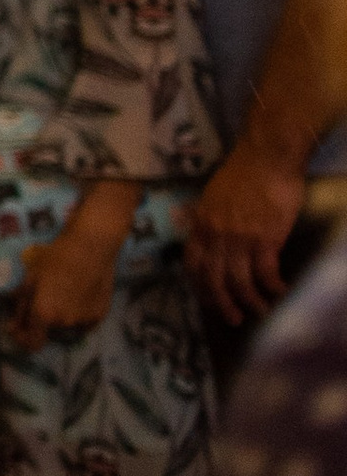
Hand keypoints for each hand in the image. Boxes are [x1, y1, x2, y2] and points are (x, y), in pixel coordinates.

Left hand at [13, 184, 134, 344]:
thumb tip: (12, 326)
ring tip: (63, 292)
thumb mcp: (30, 278)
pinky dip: (78, 314)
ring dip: (61, 317)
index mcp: (44, 314)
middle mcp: (64, 324)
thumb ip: (20, 306)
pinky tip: (78, 294)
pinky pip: (83, 322)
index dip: (23, 339)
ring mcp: (84, 322)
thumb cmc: (56, 258)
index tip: (19, 328)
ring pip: (66, 326)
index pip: (31, 344)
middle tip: (44, 298)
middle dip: (42, 321)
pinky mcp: (99, 316)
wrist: (91, 247)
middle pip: (48, 331)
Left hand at [184, 142, 302, 323]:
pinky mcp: (266, 239)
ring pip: (239, 282)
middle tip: (234, 319)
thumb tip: (211, 238)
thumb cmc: (243, 171)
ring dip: (251, 302)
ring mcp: (240, 238)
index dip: (199, 286)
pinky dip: (273, 287)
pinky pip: (266, 273)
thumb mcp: (214, 195)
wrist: (267, 156)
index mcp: (201, 223)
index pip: (192, 264)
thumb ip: (210, 218)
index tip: (208, 300)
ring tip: (262, 311)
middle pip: (213, 280)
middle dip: (222, 304)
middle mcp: (216, 235)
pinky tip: (282, 291)